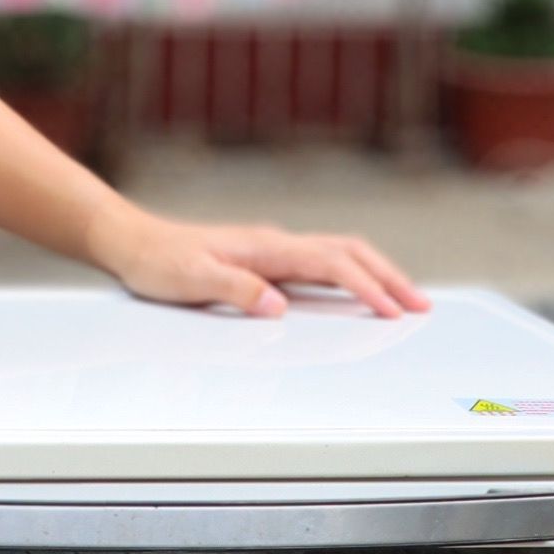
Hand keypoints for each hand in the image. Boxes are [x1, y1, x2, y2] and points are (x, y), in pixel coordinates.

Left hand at [86, 205, 431, 319]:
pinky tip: (358, 290)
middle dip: (389, 278)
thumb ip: (235, 292)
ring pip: (340, 253)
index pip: (329, 264)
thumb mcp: (191, 281)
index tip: (390, 311)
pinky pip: (322, 262)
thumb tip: (278, 307)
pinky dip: (352, 274)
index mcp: (265, 247)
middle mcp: (275, 243)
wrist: (132, 242)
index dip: (365, 287)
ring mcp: (273, 250)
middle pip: (349, 253)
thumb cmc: (157, 262)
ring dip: (376, 274)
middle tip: (421, 306)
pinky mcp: (266, 259)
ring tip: (404, 299)